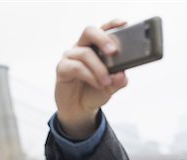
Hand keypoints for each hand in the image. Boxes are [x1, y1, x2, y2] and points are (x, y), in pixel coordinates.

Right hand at [55, 19, 127, 138]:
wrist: (80, 109)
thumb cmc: (94, 92)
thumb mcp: (112, 87)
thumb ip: (119, 81)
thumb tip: (122, 75)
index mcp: (95, 47)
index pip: (103, 30)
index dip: (112, 24)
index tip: (124, 24)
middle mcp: (82, 47)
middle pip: (90, 32)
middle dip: (103, 39)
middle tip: (113, 51)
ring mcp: (71, 57)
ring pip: (85, 53)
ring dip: (99, 68)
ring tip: (107, 82)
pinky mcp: (62, 68)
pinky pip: (76, 67)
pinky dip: (90, 76)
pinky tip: (97, 84)